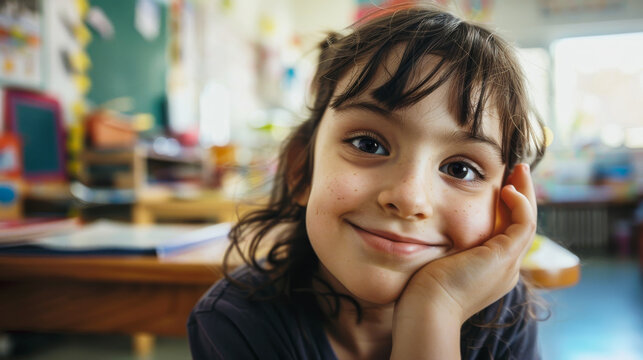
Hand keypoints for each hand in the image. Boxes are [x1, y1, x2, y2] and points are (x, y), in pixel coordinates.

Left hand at [391, 164, 536, 358]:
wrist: (427, 308)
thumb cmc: (422, 288)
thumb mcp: (437, 259)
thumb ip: (442, 244)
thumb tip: (429, 225)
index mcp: (490, 269)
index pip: (506, 232)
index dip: (506, 206)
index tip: (499, 184)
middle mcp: (505, 268)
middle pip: (522, 225)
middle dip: (521, 194)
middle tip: (517, 169)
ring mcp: (509, 264)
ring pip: (528, 221)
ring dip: (525, 192)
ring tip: (518, 169)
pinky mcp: (505, 257)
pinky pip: (525, 224)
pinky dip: (520, 204)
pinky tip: (506, 189)